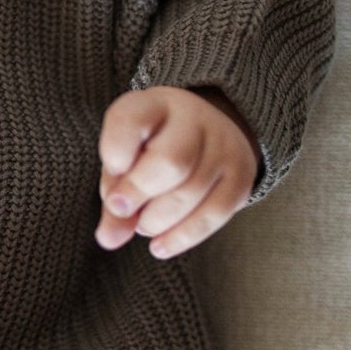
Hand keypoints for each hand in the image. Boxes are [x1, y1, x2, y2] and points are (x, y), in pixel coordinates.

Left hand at [95, 86, 259, 259]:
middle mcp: (193, 118)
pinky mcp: (241, 176)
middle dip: (139, 193)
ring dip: (158, 220)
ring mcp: (223, 146)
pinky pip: (215, 214)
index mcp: (154, 103)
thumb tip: (109, 240)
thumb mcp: (125, 155)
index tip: (111, 171)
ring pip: (192, 192)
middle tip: (123, 210)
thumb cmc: (150, 146)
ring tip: (142, 225)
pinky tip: (160, 246)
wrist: (205, 131)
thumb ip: (113, 193)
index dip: (116, 151)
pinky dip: (183, 237)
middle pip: (170, 161)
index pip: (130, 120)